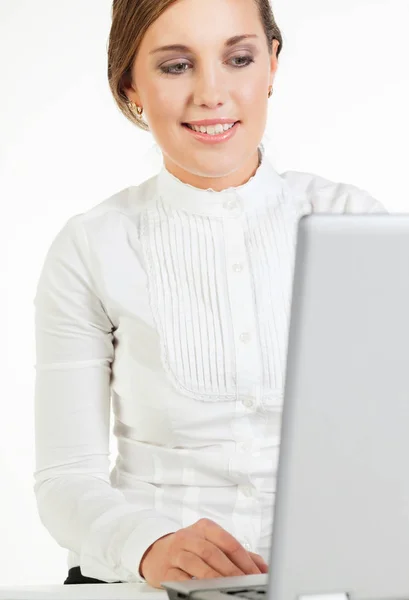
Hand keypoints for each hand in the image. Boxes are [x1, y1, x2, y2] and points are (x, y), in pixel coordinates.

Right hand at [139, 518, 268, 588]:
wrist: (156, 552)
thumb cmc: (190, 548)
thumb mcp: (212, 543)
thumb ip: (237, 553)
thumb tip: (262, 567)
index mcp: (205, 527)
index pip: (228, 542)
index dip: (244, 559)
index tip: (256, 574)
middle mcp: (189, 536)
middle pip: (214, 553)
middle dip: (232, 570)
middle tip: (245, 583)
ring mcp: (176, 552)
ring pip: (198, 564)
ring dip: (216, 578)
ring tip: (229, 588)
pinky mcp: (165, 570)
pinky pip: (181, 579)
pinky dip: (195, 585)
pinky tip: (205, 590)